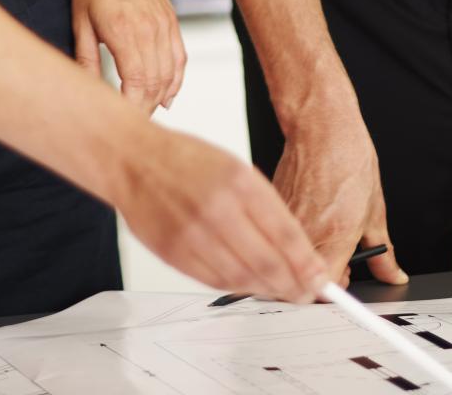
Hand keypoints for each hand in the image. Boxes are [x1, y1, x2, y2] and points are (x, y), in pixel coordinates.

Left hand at [68, 0, 185, 112]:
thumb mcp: (79, 20)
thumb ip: (85, 60)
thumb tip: (86, 92)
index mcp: (125, 31)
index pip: (138, 86)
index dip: (133, 110)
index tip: (122, 123)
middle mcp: (151, 29)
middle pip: (157, 85)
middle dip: (145, 110)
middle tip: (129, 126)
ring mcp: (165, 24)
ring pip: (171, 74)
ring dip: (159, 98)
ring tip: (143, 114)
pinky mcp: (170, 20)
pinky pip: (179, 57)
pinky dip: (176, 80)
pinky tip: (167, 96)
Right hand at [115, 123, 328, 302]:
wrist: (131, 159)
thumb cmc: (184, 160)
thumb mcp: (235, 168)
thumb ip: (265, 206)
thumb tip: (295, 246)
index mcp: (239, 182)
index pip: (286, 234)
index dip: (308, 263)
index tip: (320, 277)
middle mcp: (217, 209)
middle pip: (267, 262)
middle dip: (294, 285)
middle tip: (307, 293)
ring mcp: (193, 234)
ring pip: (242, 278)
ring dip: (267, 290)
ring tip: (282, 291)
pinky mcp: (173, 253)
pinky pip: (214, 281)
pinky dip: (237, 287)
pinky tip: (249, 284)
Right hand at [273, 95, 405, 287]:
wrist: (321, 129)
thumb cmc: (348, 160)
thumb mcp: (376, 211)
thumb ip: (383, 252)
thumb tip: (392, 273)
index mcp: (335, 237)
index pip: (324, 290)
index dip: (333, 294)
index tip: (342, 291)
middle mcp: (307, 235)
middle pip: (303, 279)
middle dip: (319, 280)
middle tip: (338, 261)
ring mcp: (286, 224)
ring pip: (289, 261)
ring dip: (305, 260)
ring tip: (323, 237)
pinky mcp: (273, 213)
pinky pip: (280, 240)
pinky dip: (293, 240)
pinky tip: (308, 221)